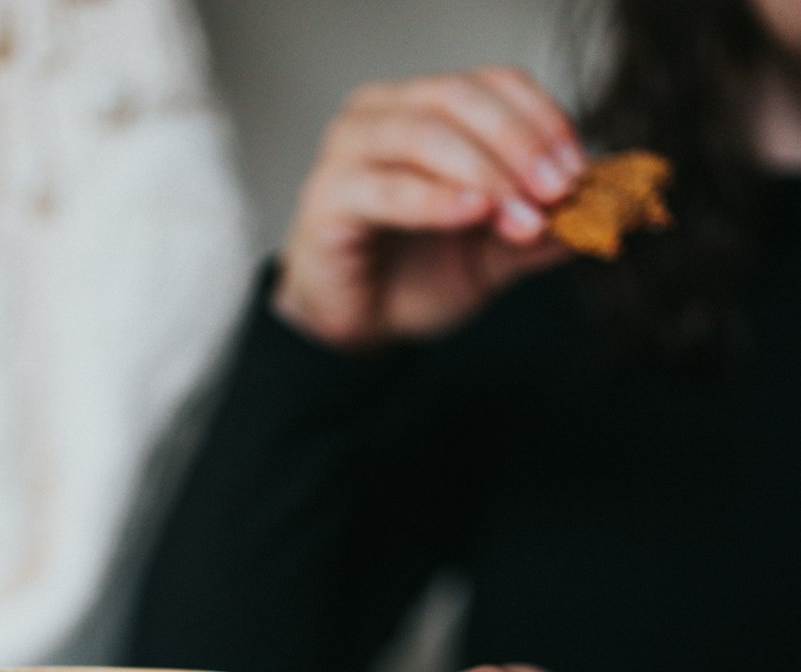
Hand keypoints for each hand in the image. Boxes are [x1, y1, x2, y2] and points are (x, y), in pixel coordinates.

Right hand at [272, 68, 586, 347]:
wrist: (354, 328)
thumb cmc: (412, 278)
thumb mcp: (492, 254)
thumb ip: (538, 232)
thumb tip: (601, 218)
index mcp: (428, 108)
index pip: (496, 84)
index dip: (542, 120)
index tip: (579, 171)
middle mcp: (385, 112)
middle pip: (461, 97)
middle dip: (519, 144)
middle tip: (558, 191)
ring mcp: (351, 149)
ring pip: (425, 133)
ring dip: (485, 173)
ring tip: (522, 216)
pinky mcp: (328, 196)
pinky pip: (387, 188)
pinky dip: (436, 199)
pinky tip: (474, 213)